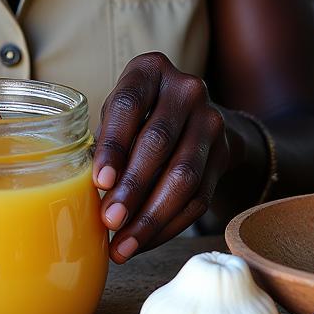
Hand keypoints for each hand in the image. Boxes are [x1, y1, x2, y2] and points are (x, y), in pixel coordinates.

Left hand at [92, 52, 231, 262]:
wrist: (194, 115)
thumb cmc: (139, 114)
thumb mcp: (120, 111)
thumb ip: (106, 138)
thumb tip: (88, 190)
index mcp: (150, 70)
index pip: (129, 106)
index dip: (114, 146)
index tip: (100, 182)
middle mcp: (186, 90)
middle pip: (158, 142)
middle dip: (133, 188)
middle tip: (110, 221)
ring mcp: (211, 121)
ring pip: (183, 176)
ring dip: (151, 216)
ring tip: (124, 244)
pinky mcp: (224, 154)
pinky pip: (199, 198)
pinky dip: (169, 225)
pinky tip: (144, 242)